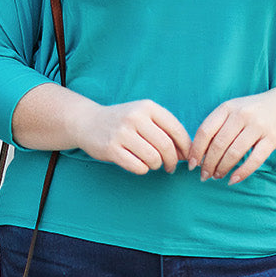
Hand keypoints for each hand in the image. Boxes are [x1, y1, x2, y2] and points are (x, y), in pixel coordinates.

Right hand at [71, 98, 191, 174]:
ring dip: (156, 165)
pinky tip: (140, 165)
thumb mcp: (144, 117)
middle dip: (172, 161)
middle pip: (166, 146)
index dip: (186, 147)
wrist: (87, 122)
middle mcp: (135, 117)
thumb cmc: (123, 122)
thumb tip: (187, 154)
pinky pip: (138, 166)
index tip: (186, 157)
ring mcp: (122, 133)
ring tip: (153, 164)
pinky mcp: (111, 149)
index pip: (176, 129)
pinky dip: (143, 169)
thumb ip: (166, 131)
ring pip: (153, 158)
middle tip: (171, 167)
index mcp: (147, 107)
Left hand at [189, 87, 275, 184]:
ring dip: (223, 169)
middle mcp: (241, 115)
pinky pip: (254, 159)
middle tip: (204, 176)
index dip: (196, 150)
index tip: (191, 165)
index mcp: (227, 107)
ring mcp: (258, 126)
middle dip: (208, 164)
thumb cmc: (254, 111)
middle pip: (218, 145)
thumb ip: (217, 127)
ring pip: (234, 153)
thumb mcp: (234, 110)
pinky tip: (234, 180)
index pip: (205, 131)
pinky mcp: (272, 138)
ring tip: (218, 177)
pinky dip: (242, 172)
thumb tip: (198, 154)